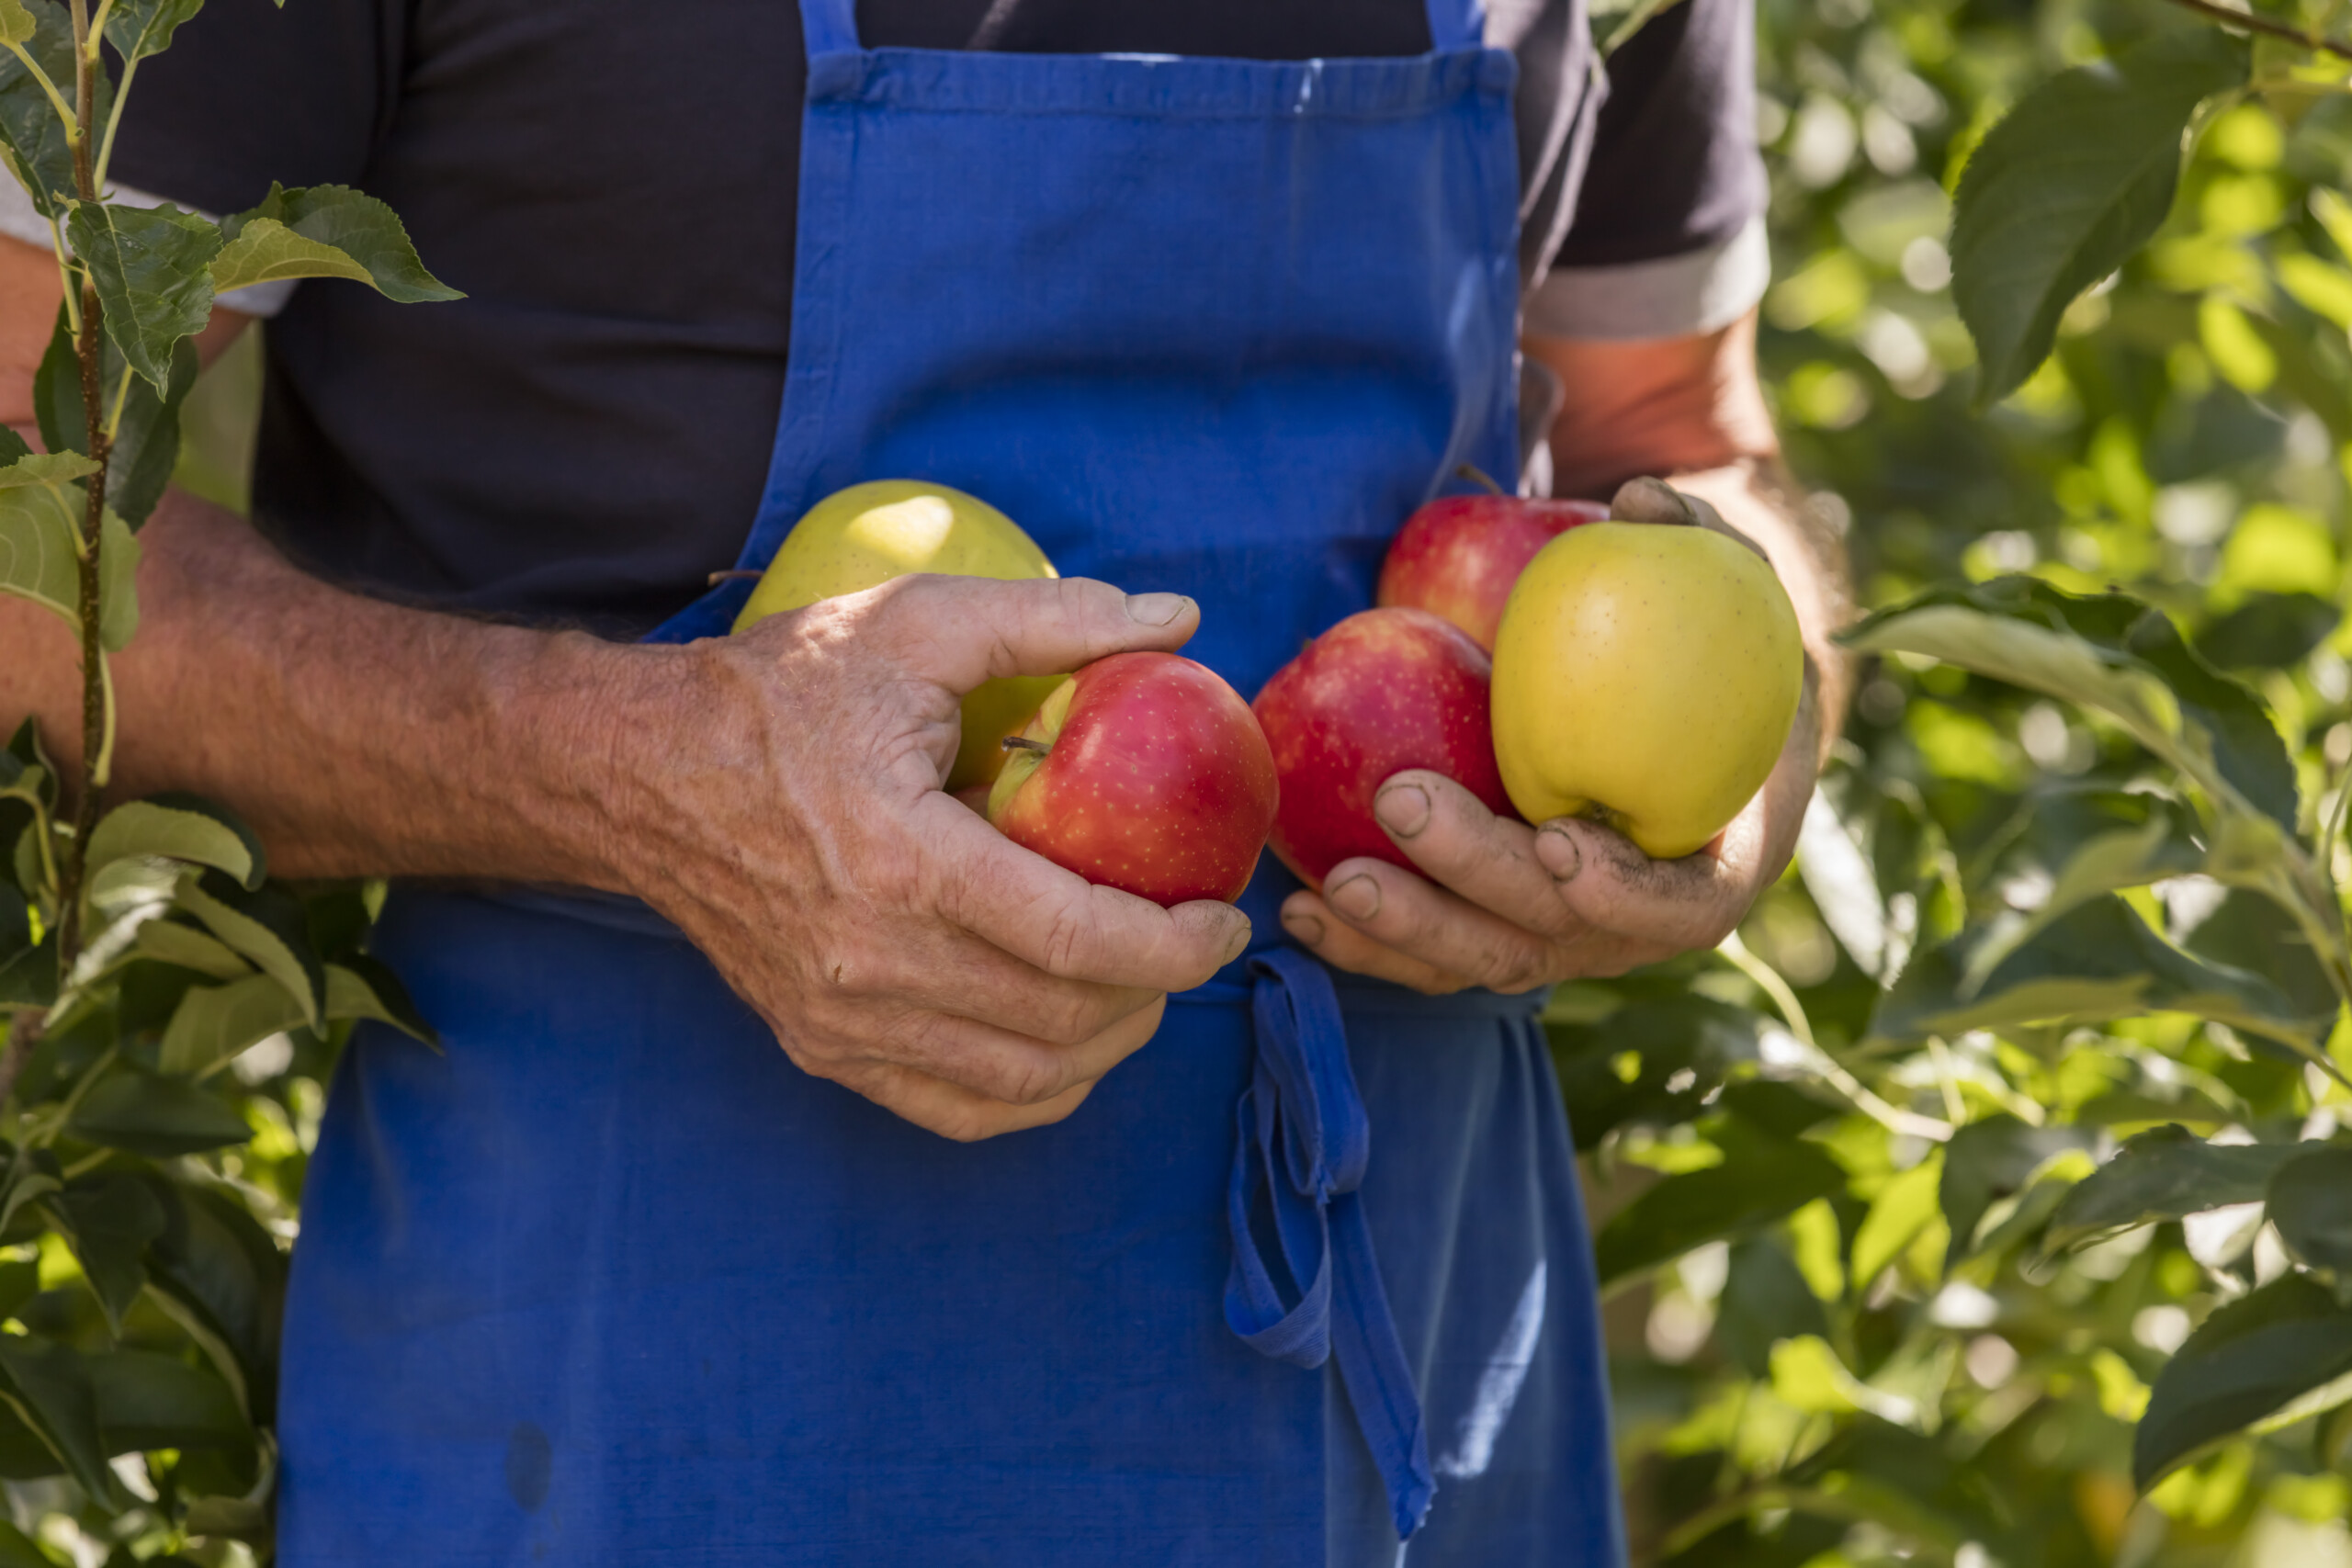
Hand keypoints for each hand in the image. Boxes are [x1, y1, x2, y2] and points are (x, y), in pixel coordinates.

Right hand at [616, 575, 1250, 1139]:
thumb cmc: (779, 693)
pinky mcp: (820, 1047)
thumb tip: (1175, 617)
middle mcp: (870, 962)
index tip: (1224, 918)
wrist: (639, 772)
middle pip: (1062, 1019)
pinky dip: (1034, 1091)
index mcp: (901, 861)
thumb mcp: (912, 623)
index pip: (1076, 939)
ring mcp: (839, 1020)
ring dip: (1108, 1044)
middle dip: (1158, 989)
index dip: (1175, 945)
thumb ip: (1051, 617)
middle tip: (1193, 938)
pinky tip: (1069, 1039)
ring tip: (1142, 984)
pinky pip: (956, 1108)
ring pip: (1021, 1080)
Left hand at [1279, 512, 1822, 992]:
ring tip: (1333, 883)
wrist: (1682, 726)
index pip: (1679, 905)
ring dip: (1405, 929)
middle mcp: (1631, 926)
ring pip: (1480, 957)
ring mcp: (1559, 942)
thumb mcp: (1727, 599)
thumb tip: (1644, 499)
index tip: (1562, 837)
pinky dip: (1367, 943)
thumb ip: (1699, 545)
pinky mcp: (1494, 934)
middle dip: (1473, 876)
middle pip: (1552, 932)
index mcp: (1709, 867)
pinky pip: (1429, 955)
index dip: (1625, 890)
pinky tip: (1301, 911)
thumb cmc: (1708, 655)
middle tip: (1399, 798)